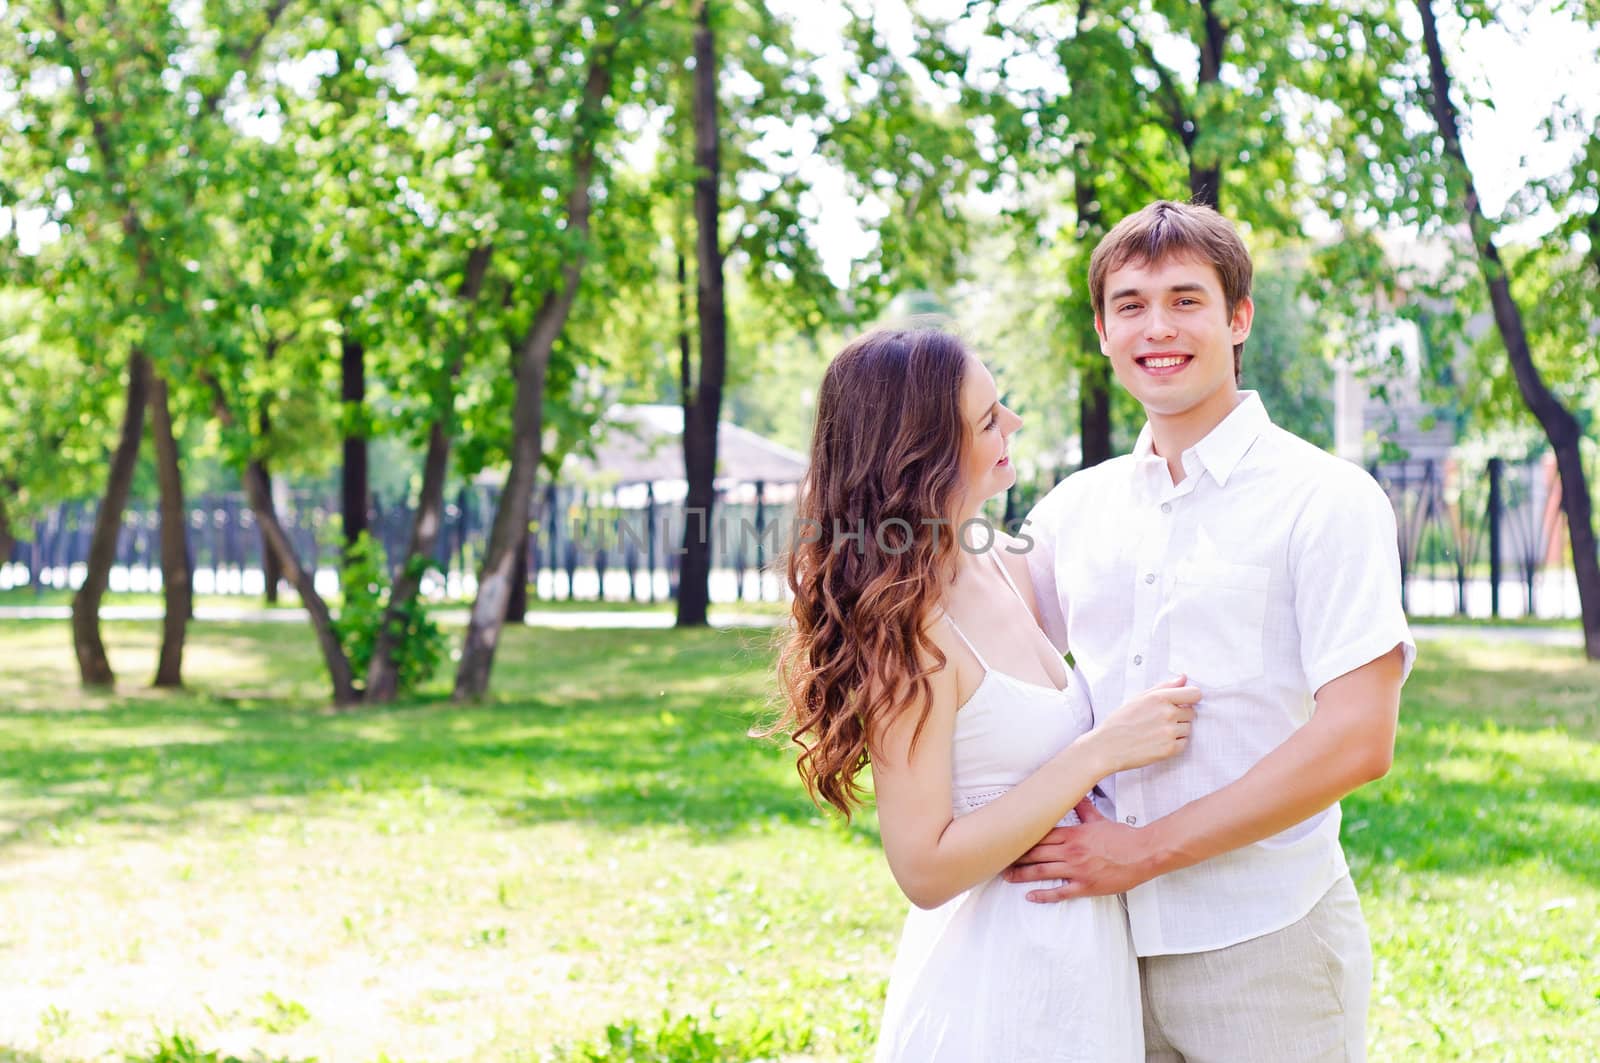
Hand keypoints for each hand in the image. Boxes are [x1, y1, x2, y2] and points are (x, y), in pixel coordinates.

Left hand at [1003, 798, 1155, 900]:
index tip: (1008, 840)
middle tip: (1000, 859)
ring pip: (1042, 871)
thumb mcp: (1099, 819)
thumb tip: (1076, 794)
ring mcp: (1076, 869)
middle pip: (1035, 853)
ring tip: (1007, 876)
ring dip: (1022, 874)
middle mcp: (1070, 851)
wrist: (1142, 853)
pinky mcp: (1085, 886)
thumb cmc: (1122, 837)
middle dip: (1016, 857)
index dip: (1022, 839)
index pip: (1039, 835)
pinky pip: (1060, 892)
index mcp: (1072, 833)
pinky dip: (1043, 895)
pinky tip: (1030, 896)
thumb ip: (1083, 808)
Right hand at [1088, 675, 1199, 773]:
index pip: (1195, 693)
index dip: (1190, 698)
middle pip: (1192, 713)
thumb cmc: (1120, 721)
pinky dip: (1175, 744)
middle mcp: (1167, 713)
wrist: (1108, 747)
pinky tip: (1158, 742)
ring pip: (1188, 729)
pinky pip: (1184, 743)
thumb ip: (1164, 687)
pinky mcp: (1170, 749)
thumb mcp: (1139, 698)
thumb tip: (1184, 678)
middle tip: (1161, 721)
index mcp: (1160, 697)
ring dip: (1177, 731)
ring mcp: (1170, 732)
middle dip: (1181, 716)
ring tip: (1157, 732)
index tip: (1184, 703)